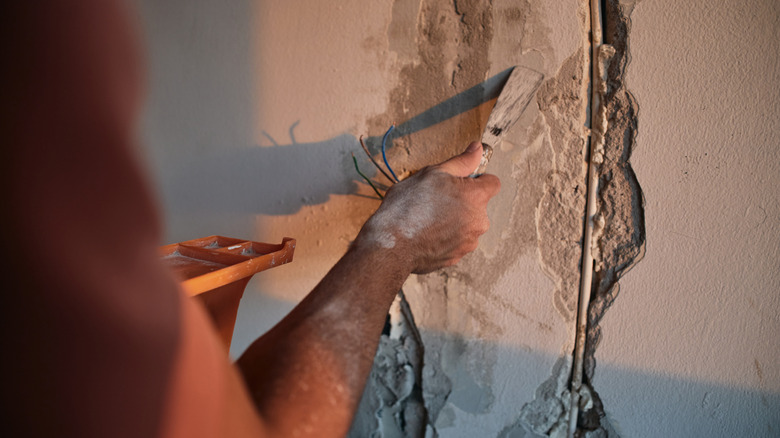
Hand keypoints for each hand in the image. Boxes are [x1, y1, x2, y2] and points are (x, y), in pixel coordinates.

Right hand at [356, 141, 500, 273]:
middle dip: (462, 201)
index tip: (460, 181)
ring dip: (453, 220)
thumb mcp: (433, 173)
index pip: (493, 182)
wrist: (391, 245)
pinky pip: (455, 242)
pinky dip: (444, 237)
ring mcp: (468, 242)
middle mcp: (478, 222)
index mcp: (476, 197)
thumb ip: (461, 162)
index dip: (477, 179)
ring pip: (466, 225)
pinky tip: (426, 233)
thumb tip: (477, 149)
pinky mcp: (456, 257)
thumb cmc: (408, 207)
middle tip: (436, 199)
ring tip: (428, 218)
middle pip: (478, 206)